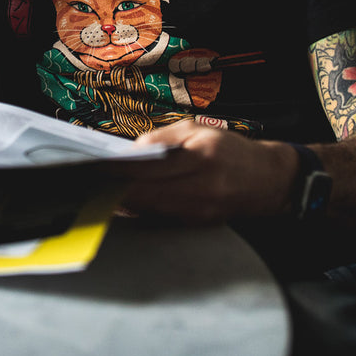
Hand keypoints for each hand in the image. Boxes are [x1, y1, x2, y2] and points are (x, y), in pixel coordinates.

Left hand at [112, 121, 297, 224]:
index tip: (94, 170)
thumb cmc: (230, 151)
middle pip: (146, 195)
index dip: (119, 171)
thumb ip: (162, 138)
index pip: (150, 168)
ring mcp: (199, 212)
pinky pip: (160, 219)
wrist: (269, 181)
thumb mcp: (198, 130)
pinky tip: (120, 204)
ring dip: (122, 203)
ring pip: (149, 210)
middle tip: (86, 184)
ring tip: (97, 192)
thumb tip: (130, 152)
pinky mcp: (197, 224)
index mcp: (200, 159)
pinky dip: (139, 211)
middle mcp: (201, 189)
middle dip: (113, 190)